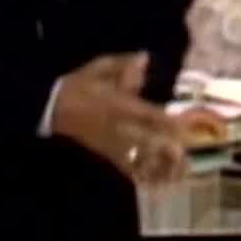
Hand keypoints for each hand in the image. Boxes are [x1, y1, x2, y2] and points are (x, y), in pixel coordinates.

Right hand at [51, 53, 186, 183]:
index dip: (165, 122)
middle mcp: (116, 127)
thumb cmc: (78, 85)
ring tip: (180, 171)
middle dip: (167, 149)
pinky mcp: (105, 153)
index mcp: (116, 105)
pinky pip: (126, 167)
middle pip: (146, 141)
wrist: (53, 108)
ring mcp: (111, 143)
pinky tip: (159, 181)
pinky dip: (143, 175)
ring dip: (159, 166)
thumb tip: (145, 59)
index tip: (184, 126)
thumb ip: (123, 65)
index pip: (145, 115)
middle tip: (187, 154)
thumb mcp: (98, 67)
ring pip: (138, 159)